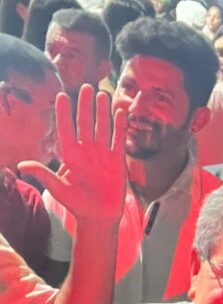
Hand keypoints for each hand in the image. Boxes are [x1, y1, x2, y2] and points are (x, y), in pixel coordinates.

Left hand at [18, 86, 126, 225]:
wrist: (99, 217)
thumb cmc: (77, 204)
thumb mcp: (58, 189)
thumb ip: (43, 174)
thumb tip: (21, 165)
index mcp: (70, 155)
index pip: (66, 129)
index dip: (64, 113)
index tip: (62, 95)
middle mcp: (86, 151)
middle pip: (85, 123)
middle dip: (85, 105)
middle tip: (86, 87)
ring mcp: (102, 154)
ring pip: (102, 127)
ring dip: (102, 111)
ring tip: (101, 94)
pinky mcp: (117, 160)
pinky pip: (118, 139)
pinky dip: (120, 126)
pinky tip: (120, 112)